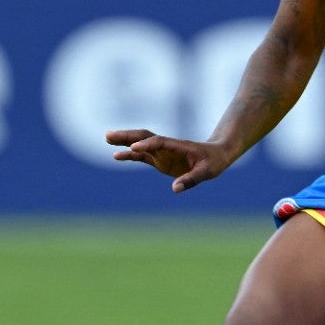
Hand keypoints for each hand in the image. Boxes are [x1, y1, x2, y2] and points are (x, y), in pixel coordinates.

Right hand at [107, 129, 233, 192]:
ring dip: (124, 142)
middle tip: (109, 135)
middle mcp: (167, 147)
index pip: (158, 142)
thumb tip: (175, 189)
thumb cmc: (214, 161)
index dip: (146, 145)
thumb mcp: (207, 171)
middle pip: (144, 137)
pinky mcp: (160, 160)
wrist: (217, 155)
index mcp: (178, 146)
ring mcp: (162, 152)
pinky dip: (129, 155)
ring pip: (140, 144)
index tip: (133, 148)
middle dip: (127, 136)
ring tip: (107, 138)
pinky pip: (141, 156)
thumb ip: (191, 180)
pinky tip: (116, 156)